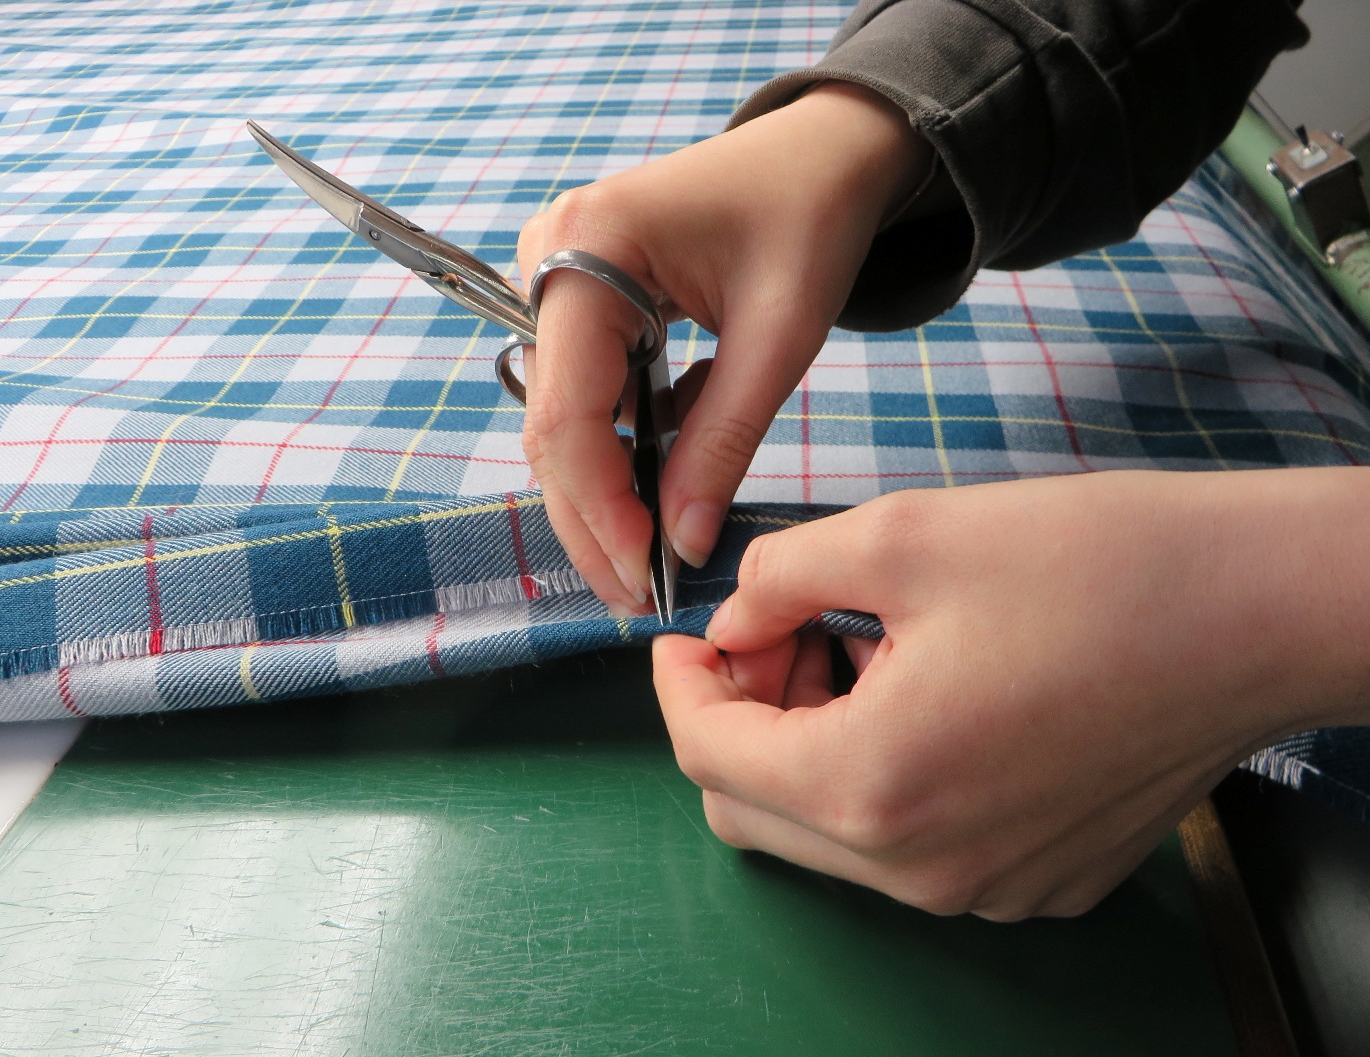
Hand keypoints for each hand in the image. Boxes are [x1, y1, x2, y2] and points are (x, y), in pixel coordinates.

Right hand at [516, 83, 928, 613]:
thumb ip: (722, 442)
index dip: (598, 506)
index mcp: (587, 247)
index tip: (644, 574)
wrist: (822, 151)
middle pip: (550, 426)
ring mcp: (555, 277)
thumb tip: (684, 546)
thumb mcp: (778, 340)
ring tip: (655, 554)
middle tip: (638, 593)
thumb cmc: (810, 218)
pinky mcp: (579, 298)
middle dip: (593, 517)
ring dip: (607, 489)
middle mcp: (548, 259)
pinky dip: (623, 446)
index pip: (567, 412)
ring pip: (563, 419)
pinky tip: (665, 478)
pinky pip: (585, 394)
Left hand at [653, 467, 1369, 918]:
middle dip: (740, 720)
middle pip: (754, 815)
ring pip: (831, 839)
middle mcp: (920, 871)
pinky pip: (914, 851)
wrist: (1262, 614)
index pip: (708, 757)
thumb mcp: (901, 536)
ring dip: (812, 749)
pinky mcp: (1040, 884)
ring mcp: (986, 891)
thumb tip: (731, 621)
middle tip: (785, 633)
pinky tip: (936, 697)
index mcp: (870, 785)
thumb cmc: (1092, 564)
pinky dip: (887, 781)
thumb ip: (778, 581)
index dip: (680, 687)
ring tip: (866, 651)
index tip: (685, 635)